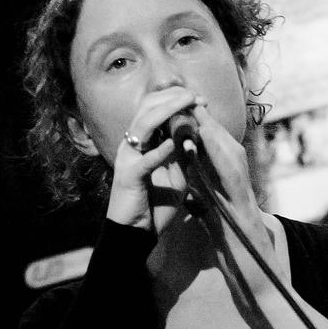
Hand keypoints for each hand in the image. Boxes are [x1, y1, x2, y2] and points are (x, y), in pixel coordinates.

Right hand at [107, 88, 201, 229]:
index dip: (174, 99)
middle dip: (172, 98)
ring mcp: (128, 159)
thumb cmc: (155, 204)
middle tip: (195, 96)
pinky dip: (160, 151)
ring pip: (143, 126)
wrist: (138, 233)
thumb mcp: (175, 175)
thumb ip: (182, 156)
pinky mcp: (129, 177)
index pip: (153, 109)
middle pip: (146, 109)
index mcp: (142, 143)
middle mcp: (132, 146)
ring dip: (166, 113)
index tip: (199, 98)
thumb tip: (195, 136)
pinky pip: (144, 161)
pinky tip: (175, 142)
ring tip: (186, 105)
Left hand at [189, 105, 288, 287]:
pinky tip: (209, 147)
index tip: (184, 111)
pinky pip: (233, 183)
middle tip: (189, 98)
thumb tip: (191, 195)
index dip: (201, 133)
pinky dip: (221, 162)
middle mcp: (242, 193)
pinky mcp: (245, 215)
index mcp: (233, 196)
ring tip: (197, 111)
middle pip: (226, 151)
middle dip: (207, 124)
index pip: (216, 159)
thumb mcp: (218, 230)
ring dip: (214, 134)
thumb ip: (206, 210)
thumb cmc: (242, 262)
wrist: (262, 288)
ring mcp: (246, 202)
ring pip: (232, 160)